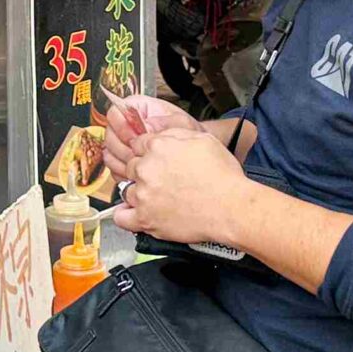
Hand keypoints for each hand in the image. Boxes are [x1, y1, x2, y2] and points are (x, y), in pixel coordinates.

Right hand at [101, 91, 195, 184]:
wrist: (191, 152)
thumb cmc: (188, 134)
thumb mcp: (183, 124)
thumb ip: (167, 121)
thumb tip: (147, 124)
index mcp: (137, 108)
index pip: (115, 112)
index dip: (122, 126)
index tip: (135, 137)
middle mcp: (126, 123)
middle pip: (109, 135)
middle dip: (123, 148)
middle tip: (138, 155)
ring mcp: (122, 143)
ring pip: (109, 153)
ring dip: (123, 163)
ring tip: (141, 166)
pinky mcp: (122, 160)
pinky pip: (113, 168)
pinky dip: (124, 173)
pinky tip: (138, 174)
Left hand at [114, 125, 248, 247]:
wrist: (230, 208)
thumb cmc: (222, 175)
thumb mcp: (202, 139)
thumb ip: (175, 132)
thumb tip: (158, 132)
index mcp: (157, 146)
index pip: (138, 144)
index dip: (147, 151)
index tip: (155, 159)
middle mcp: (145, 169)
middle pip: (131, 166)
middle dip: (143, 171)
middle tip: (161, 180)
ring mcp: (143, 195)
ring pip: (127, 190)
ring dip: (138, 192)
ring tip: (155, 197)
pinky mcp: (145, 219)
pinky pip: (121, 217)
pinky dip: (125, 215)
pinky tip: (134, 213)